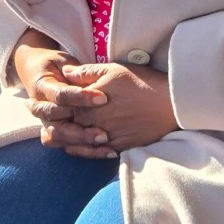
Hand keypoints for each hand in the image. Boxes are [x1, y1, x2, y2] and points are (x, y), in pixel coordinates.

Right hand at [11, 28, 108, 151]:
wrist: (37, 72)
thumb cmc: (55, 65)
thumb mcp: (62, 60)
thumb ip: (73, 69)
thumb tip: (77, 73)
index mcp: (42, 88)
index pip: (60, 96)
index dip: (81, 98)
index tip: (103, 98)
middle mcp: (41, 109)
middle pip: (56, 125)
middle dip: (80, 130)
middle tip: (103, 133)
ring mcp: (46, 122)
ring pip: (57, 138)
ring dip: (80, 142)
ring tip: (104, 141)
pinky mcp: (55, 133)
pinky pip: (66, 147)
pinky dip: (85, 151)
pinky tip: (107, 151)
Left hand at [58, 62, 178, 156]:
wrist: (170, 104)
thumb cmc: (142, 82)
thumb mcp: (112, 70)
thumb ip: (86, 72)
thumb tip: (65, 72)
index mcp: (86, 103)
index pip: (62, 108)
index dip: (57, 106)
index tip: (53, 104)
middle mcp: (93, 123)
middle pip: (68, 128)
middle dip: (61, 125)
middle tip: (55, 122)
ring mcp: (106, 138)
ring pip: (80, 144)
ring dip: (72, 140)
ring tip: (67, 135)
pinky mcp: (120, 147)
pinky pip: (98, 153)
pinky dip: (90, 151)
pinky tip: (88, 146)